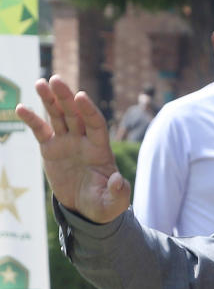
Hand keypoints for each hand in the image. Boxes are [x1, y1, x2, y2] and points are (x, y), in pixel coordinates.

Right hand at [16, 75, 129, 221]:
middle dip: (66, 97)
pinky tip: (20, 108)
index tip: (81, 96)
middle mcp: (84, 141)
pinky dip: (31, 120)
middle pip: (75, 114)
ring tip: (40, 82)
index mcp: (101, 150)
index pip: (96, 124)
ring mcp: (67, 143)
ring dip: (49, 100)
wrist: (86, 208)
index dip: (89, 110)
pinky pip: (40, 131)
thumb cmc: (104, 204)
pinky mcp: (51, 149)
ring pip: (58, 116)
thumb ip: (118, 192)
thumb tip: (118, 180)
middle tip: (56, 79)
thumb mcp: (113, 203)